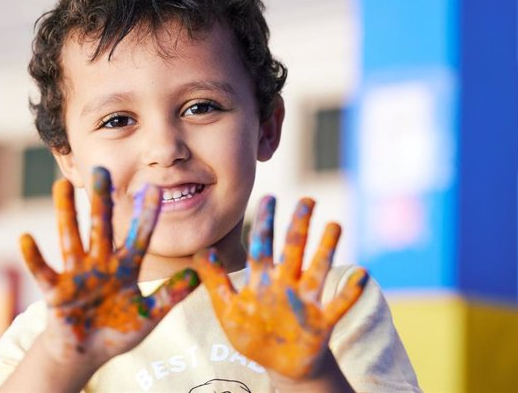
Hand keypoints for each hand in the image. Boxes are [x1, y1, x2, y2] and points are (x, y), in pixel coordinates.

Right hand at [20, 167, 198, 368]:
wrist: (86, 353)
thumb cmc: (117, 331)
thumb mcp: (148, 315)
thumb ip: (171, 296)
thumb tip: (198, 276)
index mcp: (124, 268)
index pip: (138, 237)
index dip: (145, 216)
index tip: (154, 189)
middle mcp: (100, 264)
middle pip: (100, 227)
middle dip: (100, 200)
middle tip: (100, 169)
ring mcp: (76, 275)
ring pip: (70, 238)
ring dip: (66, 213)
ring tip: (61, 186)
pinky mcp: (55, 291)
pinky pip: (43, 271)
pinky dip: (34, 257)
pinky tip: (25, 238)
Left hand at [194, 197, 367, 379]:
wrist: (280, 366)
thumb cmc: (253, 334)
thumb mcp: (227, 309)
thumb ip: (215, 281)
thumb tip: (201, 251)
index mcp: (263, 280)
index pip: (263, 245)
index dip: (265, 223)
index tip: (269, 197)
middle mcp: (286, 283)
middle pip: (293, 249)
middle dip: (299, 225)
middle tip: (307, 199)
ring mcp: (306, 301)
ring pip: (318, 270)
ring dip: (326, 249)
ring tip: (335, 225)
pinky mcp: (322, 322)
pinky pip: (338, 305)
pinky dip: (349, 292)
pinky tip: (361, 274)